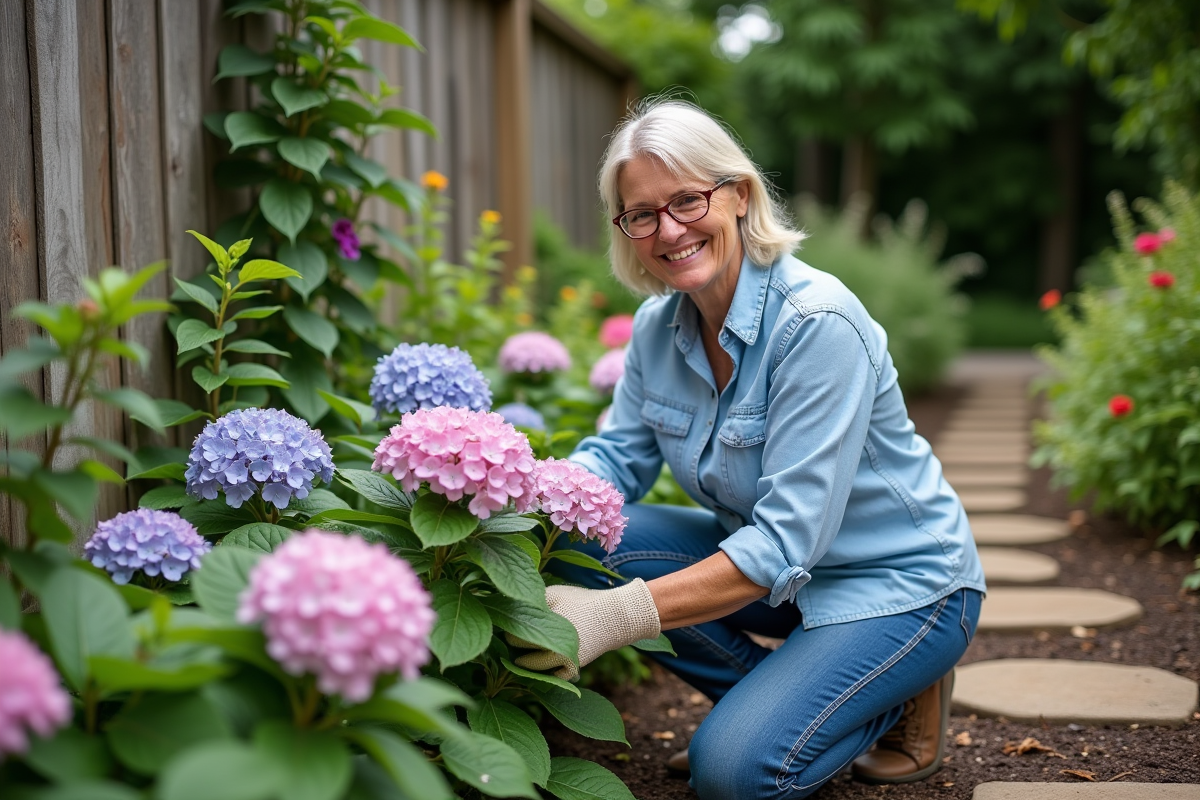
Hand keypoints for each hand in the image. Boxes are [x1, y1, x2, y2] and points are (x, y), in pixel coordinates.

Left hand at [511, 579, 659, 680]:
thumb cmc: (582, 602)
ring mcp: (563, 661)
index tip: (506, 625)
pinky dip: (543, 673)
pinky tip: (538, 663)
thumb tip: (506, 608)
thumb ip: (531, 602)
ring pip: (534, 668)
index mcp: (546, 627)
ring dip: (524, 662)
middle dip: (514, 646)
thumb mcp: (555, 594)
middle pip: (521, 652)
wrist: (615, 617)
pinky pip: (551, 678)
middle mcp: (553, 647)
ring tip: (521, 651)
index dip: (508, 630)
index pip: (514, 636)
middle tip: (512, 638)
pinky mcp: (573, 669)